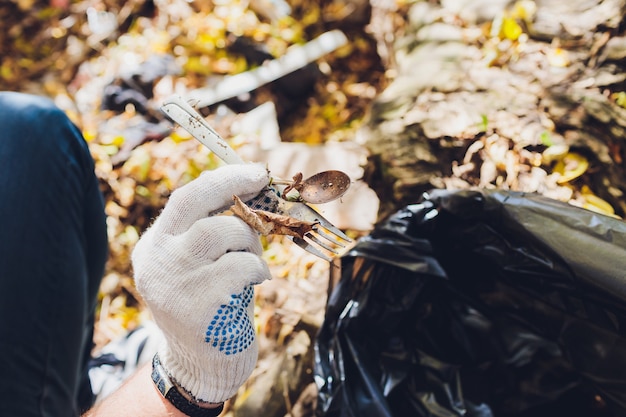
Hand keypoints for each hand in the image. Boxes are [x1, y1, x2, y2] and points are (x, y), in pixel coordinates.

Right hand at [132, 163, 271, 402]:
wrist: (201, 365)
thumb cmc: (213, 305)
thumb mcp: (203, 265)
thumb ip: (216, 232)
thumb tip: (255, 192)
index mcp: (154, 246)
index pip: (184, 198)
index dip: (222, 180)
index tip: (253, 173)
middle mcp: (156, 260)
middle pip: (194, 202)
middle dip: (233, 185)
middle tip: (263, 182)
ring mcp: (172, 281)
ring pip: (220, 231)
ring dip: (250, 240)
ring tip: (255, 262)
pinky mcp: (195, 305)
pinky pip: (239, 266)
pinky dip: (257, 267)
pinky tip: (258, 282)